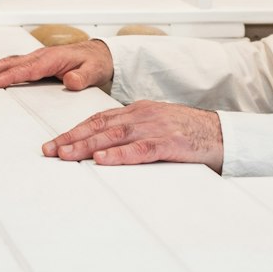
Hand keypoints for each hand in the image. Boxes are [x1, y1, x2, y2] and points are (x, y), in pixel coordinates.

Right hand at [0, 40, 112, 91]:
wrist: (99, 55)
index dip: (10, 76)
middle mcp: (40, 56)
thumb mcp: (95, 72)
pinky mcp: (34, 62)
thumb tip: (71, 81)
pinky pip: (12, 65)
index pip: (27, 69)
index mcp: (53, 59)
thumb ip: (83, 77)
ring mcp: (35, 58)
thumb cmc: (95, 63)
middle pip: (10, 63)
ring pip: (7, 63)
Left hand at [41, 100, 222, 171]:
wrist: (223, 134)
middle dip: (72, 138)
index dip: (74, 130)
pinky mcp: (170, 143)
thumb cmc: (189, 133)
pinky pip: (140, 150)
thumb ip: (132, 134)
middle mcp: (143, 115)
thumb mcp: (156, 127)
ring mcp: (156, 127)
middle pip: (100, 125)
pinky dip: (119, 155)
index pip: (99, 119)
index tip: (54, 143)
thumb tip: (103, 148)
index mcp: (138, 110)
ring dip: (87, 146)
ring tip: (66, 155)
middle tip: (49, 151)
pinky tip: (102, 160)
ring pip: (114, 135)